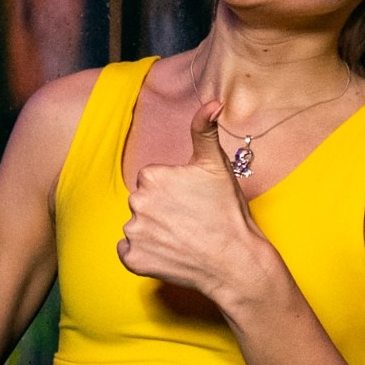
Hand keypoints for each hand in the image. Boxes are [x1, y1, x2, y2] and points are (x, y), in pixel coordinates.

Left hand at [118, 102, 268, 308]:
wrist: (235, 261)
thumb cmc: (227, 212)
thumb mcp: (217, 165)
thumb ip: (205, 130)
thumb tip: (212, 103)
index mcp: (151, 176)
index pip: (152, 180)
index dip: (173, 191)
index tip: (192, 201)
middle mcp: (136, 202)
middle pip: (143, 202)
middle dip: (161, 210)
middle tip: (190, 221)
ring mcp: (133, 233)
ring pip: (137, 226)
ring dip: (153, 232)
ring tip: (182, 238)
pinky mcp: (133, 260)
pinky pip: (129, 252)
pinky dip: (144, 254)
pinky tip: (168, 253)